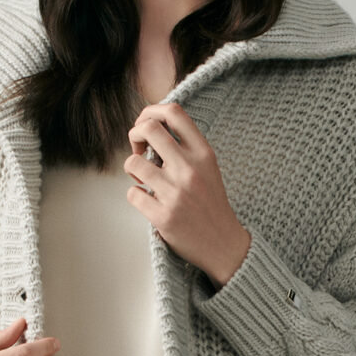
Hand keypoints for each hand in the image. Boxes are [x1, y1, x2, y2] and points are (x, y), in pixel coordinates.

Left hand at [124, 100, 250, 283]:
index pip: (173, 113)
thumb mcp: (207, 167)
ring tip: (143, 178)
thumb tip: (151, 128)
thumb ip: (185, 147)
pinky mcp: (163, 216)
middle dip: (134, 134)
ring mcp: (175, 193)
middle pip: (148, 128)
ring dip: (131, 168)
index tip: (146, 124)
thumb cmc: (210, 203)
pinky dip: (136, 195)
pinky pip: (132, 193)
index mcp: (202, 153)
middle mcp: (189, 169)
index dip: (151, 111)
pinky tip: (148, 200)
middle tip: (138, 148)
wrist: (223, 244)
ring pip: (132, 162)